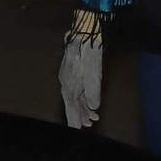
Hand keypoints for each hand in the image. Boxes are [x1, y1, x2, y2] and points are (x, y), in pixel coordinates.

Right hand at [59, 9, 103, 128]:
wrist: (87, 31)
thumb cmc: (89, 50)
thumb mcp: (93, 72)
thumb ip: (93, 90)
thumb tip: (93, 106)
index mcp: (69, 84)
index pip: (70, 107)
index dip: (74, 119)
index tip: (77, 130)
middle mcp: (67, 82)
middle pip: (72, 104)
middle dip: (79, 116)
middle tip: (87, 126)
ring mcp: (70, 77)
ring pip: (75, 97)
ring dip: (83, 108)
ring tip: (91, 118)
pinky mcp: (74, 72)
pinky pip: (77, 90)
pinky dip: (83, 98)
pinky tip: (89, 102)